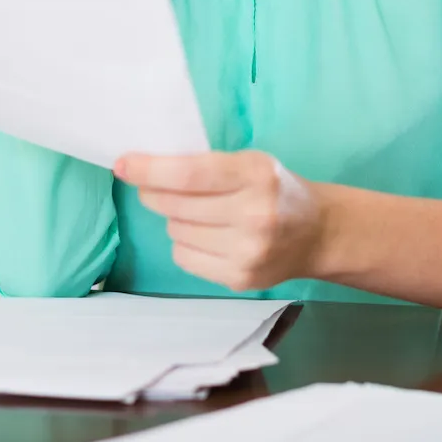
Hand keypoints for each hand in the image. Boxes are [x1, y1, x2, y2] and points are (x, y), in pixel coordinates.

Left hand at [115, 151, 327, 291]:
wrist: (318, 233)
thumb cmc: (275, 189)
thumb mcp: (250, 162)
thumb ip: (206, 164)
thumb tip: (146, 170)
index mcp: (256, 176)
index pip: (190, 174)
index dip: (150, 170)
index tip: (123, 165)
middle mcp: (254, 215)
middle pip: (176, 205)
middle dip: (153, 193)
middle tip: (150, 187)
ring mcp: (248, 252)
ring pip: (176, 231)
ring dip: (174, 219)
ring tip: (198, 213)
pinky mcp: (240, 278)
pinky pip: (184, 258)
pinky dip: (184, 244)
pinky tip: (206, 236)